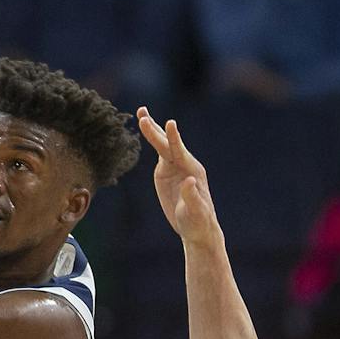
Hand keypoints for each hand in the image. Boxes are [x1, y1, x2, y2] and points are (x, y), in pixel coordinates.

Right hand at [136, 108, 219, 246]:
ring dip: (152, 128)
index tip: (169, 123)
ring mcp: (174, 166)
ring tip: (141, 112)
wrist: (197, 226)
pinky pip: (158, 151)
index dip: (174, 137)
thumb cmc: (198, 221)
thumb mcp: (195, 211)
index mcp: (192, 171)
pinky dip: (151, 138)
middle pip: (167, 143)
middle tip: (142, 112)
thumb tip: (189, 181)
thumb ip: (192, 196)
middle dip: (155, 129)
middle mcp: (183, 164)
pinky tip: (146, 127)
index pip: (179, 151)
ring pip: (162, 144)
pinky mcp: (166, 171)